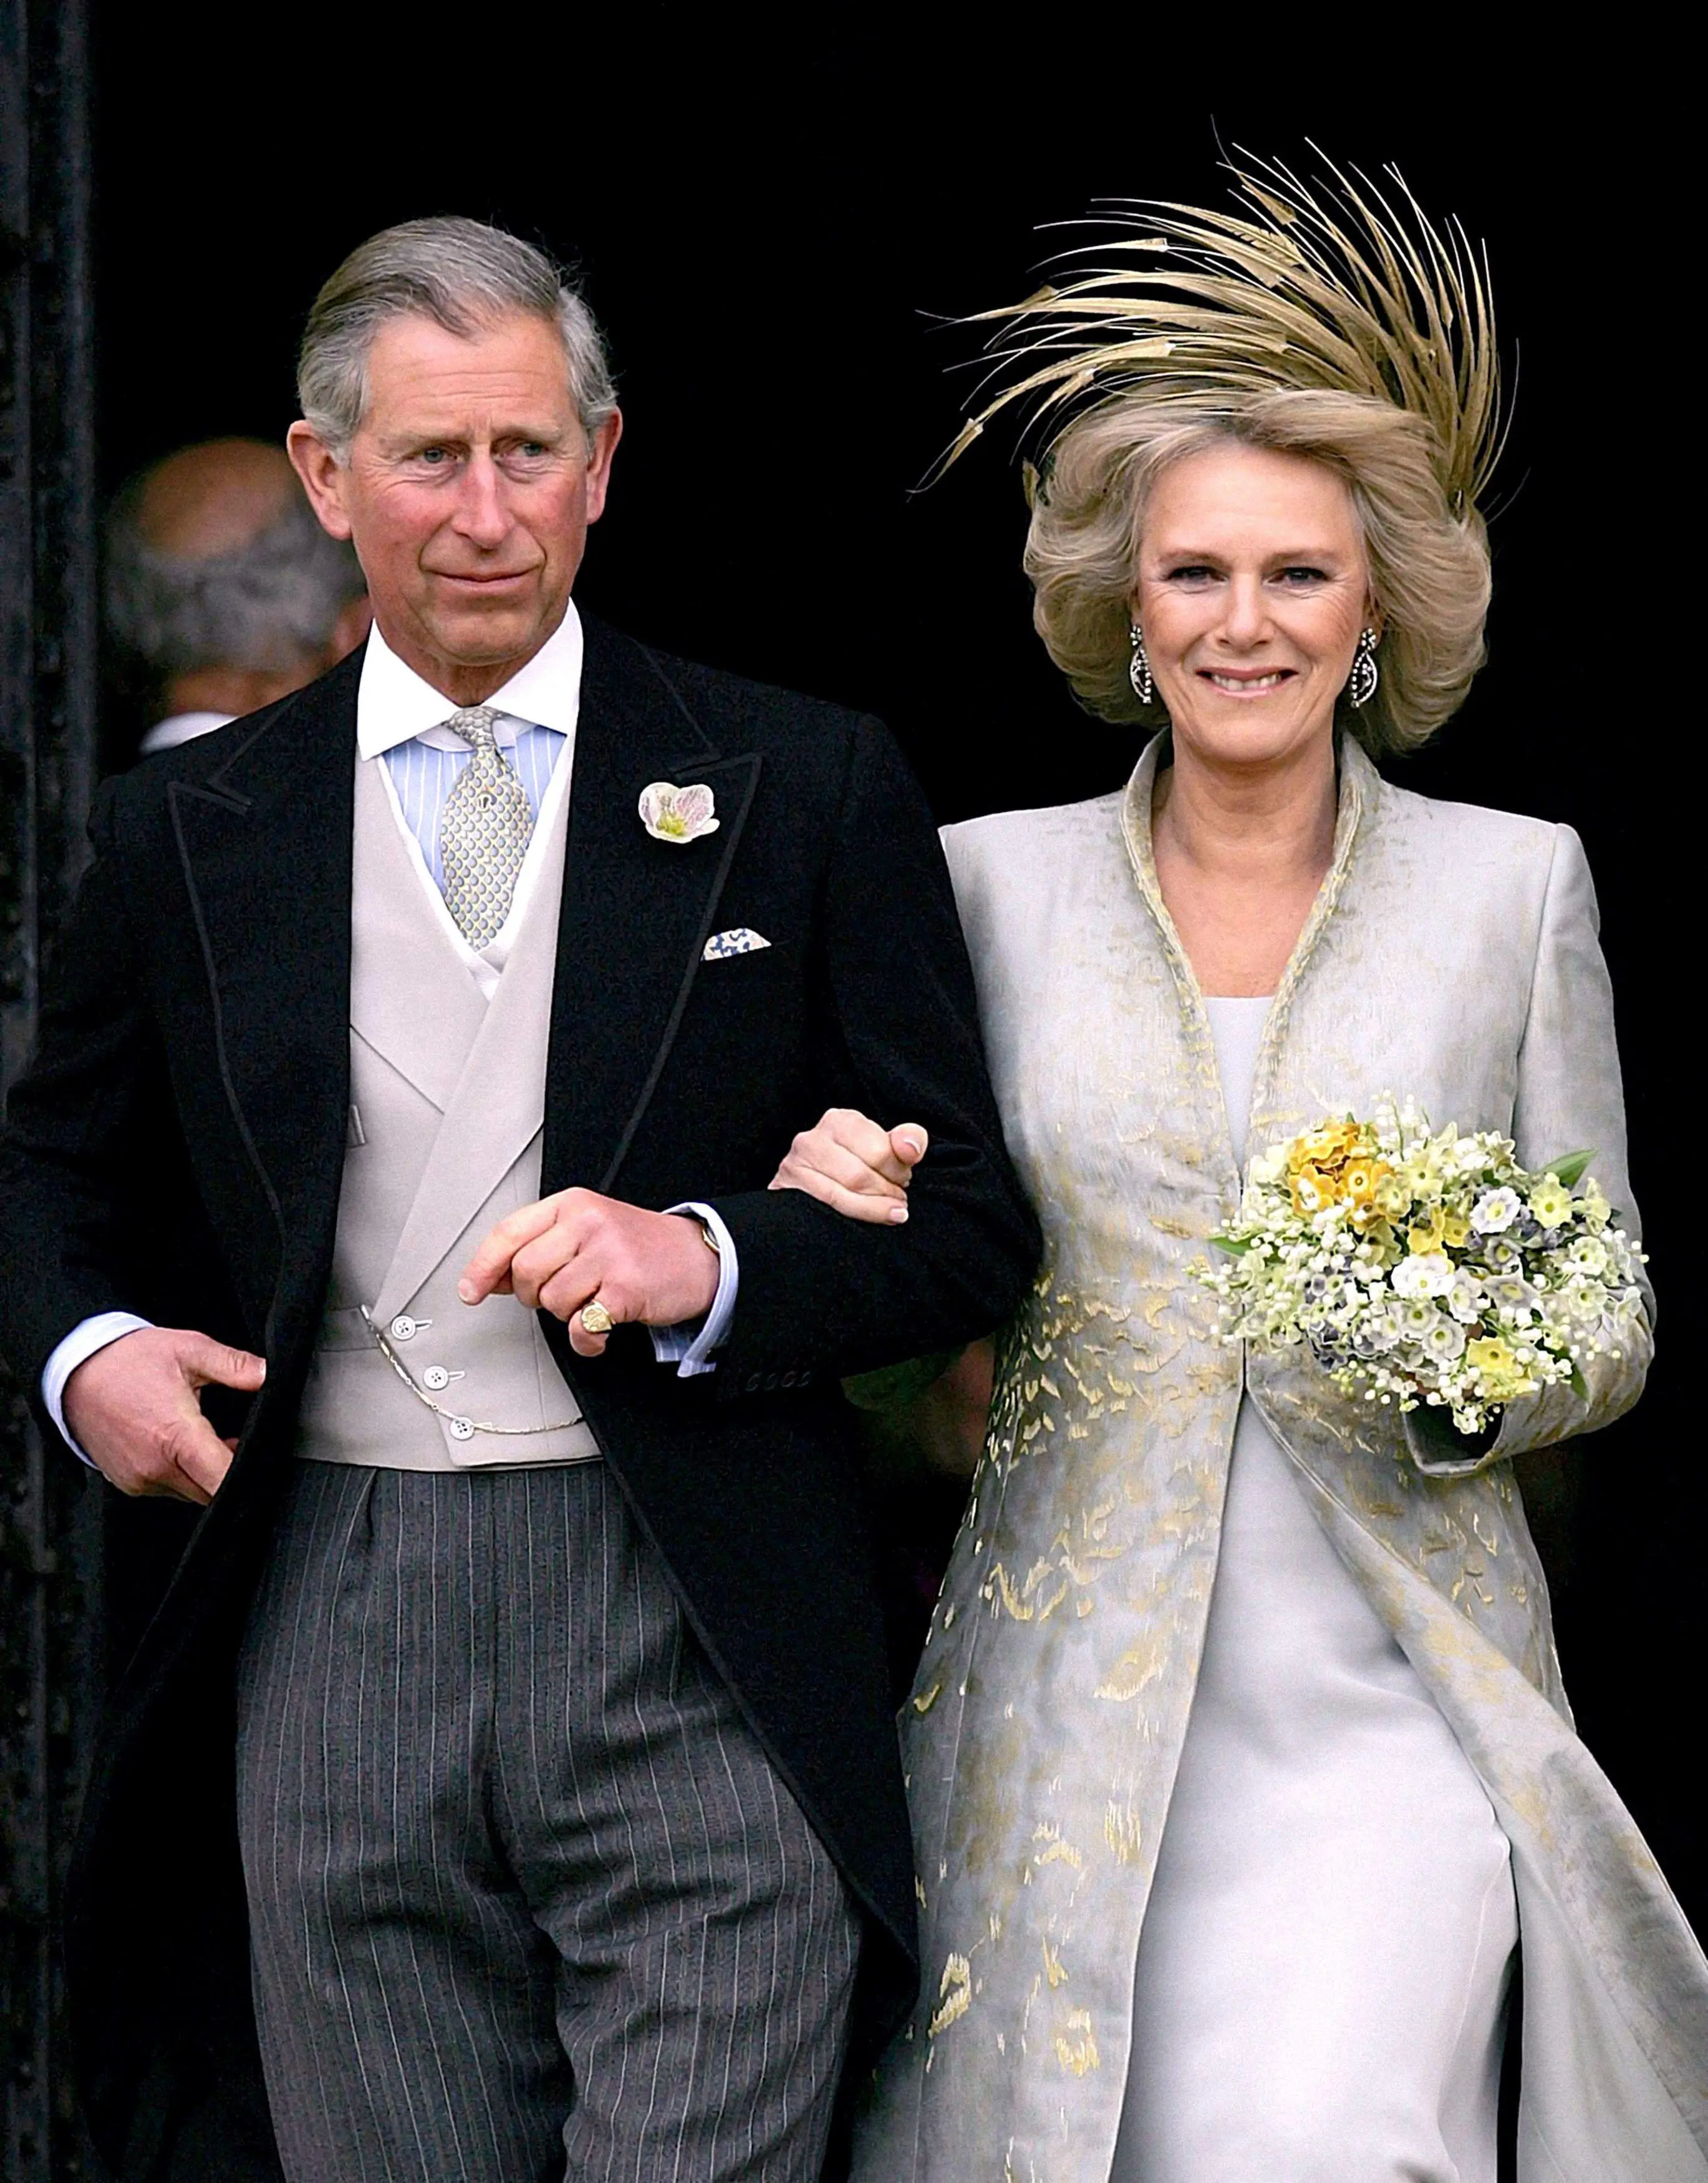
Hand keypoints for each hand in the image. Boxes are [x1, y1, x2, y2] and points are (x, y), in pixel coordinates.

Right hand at [63, 1328, 266, 1504]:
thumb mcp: (189, 1349)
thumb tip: (268, 1375)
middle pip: (211, 1491)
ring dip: (204, 1474)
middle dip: (229, 1471)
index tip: (262, 1460)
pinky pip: (166, 1489)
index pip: (223, 1478)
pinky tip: (178, 1446)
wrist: (76, 1371)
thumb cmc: (127, 1360)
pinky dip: (180, 1474)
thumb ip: (234, 1365)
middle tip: (233, 1440)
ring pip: (190, 1493)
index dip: (249, 1474)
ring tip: (203, 1437)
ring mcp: (139, 1479)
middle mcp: (155, 1466)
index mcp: (175, 1435)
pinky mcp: (127, 1483)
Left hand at [458, 1190, 719, 1356]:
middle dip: (535, 1295)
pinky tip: (599, 1330)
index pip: (509, 1233)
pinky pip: (582, 1326)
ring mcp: (609, 1254)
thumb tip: (491, 1278)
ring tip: (591, 1303)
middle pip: (526, 1272)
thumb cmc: (638, 1246)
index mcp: (572, 1205)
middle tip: (560, 1295)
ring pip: (552, 1301)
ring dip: (566, 1314)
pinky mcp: (626, 1287)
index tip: (470, 1291)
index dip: (483, 1266)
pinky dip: (586, 1340)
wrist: (697, 1257)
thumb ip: (541, 1247)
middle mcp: (588, 1223)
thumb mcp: (587, 1231)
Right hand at [769, 1108, 927, 1222]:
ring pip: (842, 1194)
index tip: (903, 1178)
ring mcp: (794, 1165)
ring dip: (874, 1208)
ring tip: (891, 1211)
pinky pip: (826, 1207)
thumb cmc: (858, 1164)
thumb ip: (908, 1140)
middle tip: (898, 1198)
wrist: (815, 1184)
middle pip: (860, 1175)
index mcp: (839, 1121)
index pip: (879, 1149)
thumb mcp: (886, 1147)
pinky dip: (857, 1215)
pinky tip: (874, 1218)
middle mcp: (812, 1139)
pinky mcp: (787, 1189)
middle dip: (886, 1191)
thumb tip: (910, 1148)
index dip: (898, 1170)